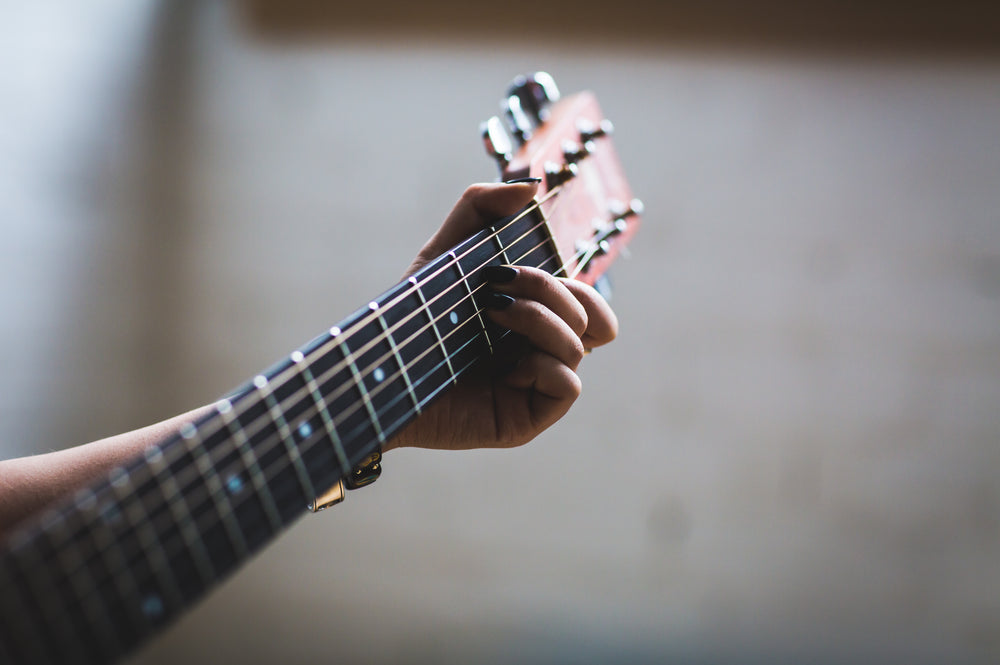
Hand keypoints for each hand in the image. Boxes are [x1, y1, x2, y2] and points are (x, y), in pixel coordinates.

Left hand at [388, 182, 617, 450]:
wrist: (378, 371)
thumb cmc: (412, 317)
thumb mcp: (444, 253)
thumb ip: (481, 206)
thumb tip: (532, 186)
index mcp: (534, 322)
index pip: (590, 306)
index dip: (576, 284)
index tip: (515, 269)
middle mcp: (541, 354)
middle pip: (594, 320)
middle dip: (549, 291)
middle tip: (495, 288)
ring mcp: (536, 388)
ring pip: (580, 347)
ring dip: (537, 320)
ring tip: (489, 316)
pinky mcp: (526, 419)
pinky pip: (569, 386)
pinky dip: (543, 365)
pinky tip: (503, 367)